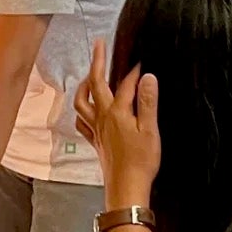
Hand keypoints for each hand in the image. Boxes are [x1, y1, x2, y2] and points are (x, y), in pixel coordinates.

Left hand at [74, 37, 159, 202]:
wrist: (127, 187)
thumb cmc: (141, 161)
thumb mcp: (150, 130)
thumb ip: (148, 102)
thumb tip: (147, 77)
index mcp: (117, 112)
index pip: (124, 84)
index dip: (133, 70)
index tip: (141, 59)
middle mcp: (102, 118)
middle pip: (95, 84)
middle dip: (97, 62)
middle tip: (100, 45)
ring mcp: (96, 129)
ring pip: (81, 101)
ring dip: (84, 84)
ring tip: (89, 74)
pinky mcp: (95, 140)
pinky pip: (82, 120)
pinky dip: (82, 110)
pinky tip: (86, 108)